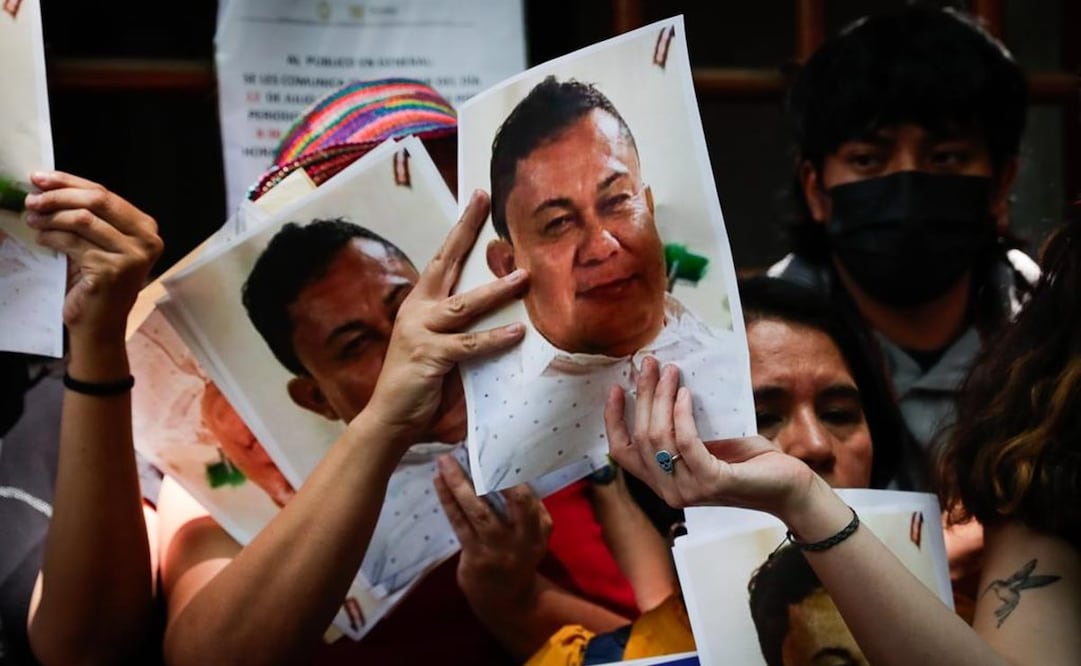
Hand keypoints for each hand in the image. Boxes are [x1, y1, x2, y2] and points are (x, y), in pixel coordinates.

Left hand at [24, 171, 161, 340]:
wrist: (100, 324)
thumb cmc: (97, 282)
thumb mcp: (99, 243)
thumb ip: (88, 216)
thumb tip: (49, 186)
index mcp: (146, 229)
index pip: (104, 193)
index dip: (69, 182)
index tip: (40, 178)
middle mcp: (146, 241)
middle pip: (96, 201)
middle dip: (58, 196)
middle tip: (32, 200)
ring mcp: (131, 257)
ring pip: (82, 220)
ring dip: (50, 217)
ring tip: (33, 220)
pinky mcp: (111, 271)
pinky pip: (73, 243)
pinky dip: (51, 238)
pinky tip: (42, 240)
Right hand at [363, 190, 526, 443]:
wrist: (389, 417)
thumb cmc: (418, 381)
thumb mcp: (438, 343)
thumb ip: (460, 325)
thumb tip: (503, 310)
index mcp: (420, 303)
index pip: (443, 258)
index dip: (461, 228)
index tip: (478, 199)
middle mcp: (418, 310)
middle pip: (446, 262)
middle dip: (466, 230)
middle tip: (485, 201)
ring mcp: (422, 332)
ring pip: (464, 305)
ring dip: (495, 290)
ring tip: (524, 277)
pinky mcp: (430, 357)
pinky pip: (468, 345)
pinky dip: (494, 339)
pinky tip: (517, 334)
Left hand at [433, 454, 551, 614]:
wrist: (507, 599)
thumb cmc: (517, 553)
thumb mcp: (532, 533)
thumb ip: (525, 507)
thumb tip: (504, 463)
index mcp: (541, 526)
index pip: (529, 493)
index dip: (516, 470)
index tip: (499, 445)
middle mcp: (524, 537)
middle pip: (514, 500)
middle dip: (494, 474)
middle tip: (474, 448)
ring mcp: (499, 548)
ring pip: (478, 510)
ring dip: (460, 483)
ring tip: (445, 460)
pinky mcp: (475, 557)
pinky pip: (459, 523)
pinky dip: (448, 499)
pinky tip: (439, 481)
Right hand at [605, 356, 816, 517]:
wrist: (787, 486)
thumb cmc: (749, 462)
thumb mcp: (707, 442)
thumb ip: (682, 428)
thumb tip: (664, 385)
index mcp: (662, 481)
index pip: (622, 452)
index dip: (613, 419)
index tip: (616, 386)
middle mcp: (669, 491)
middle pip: (640, 438)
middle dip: (643, 395)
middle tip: (651, 365)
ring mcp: (689, 490)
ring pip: (659, 438)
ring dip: (662, 398)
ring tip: (672, 372)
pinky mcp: (712, 481)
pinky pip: (686, 442)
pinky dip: (682, 415)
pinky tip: (687, 394)